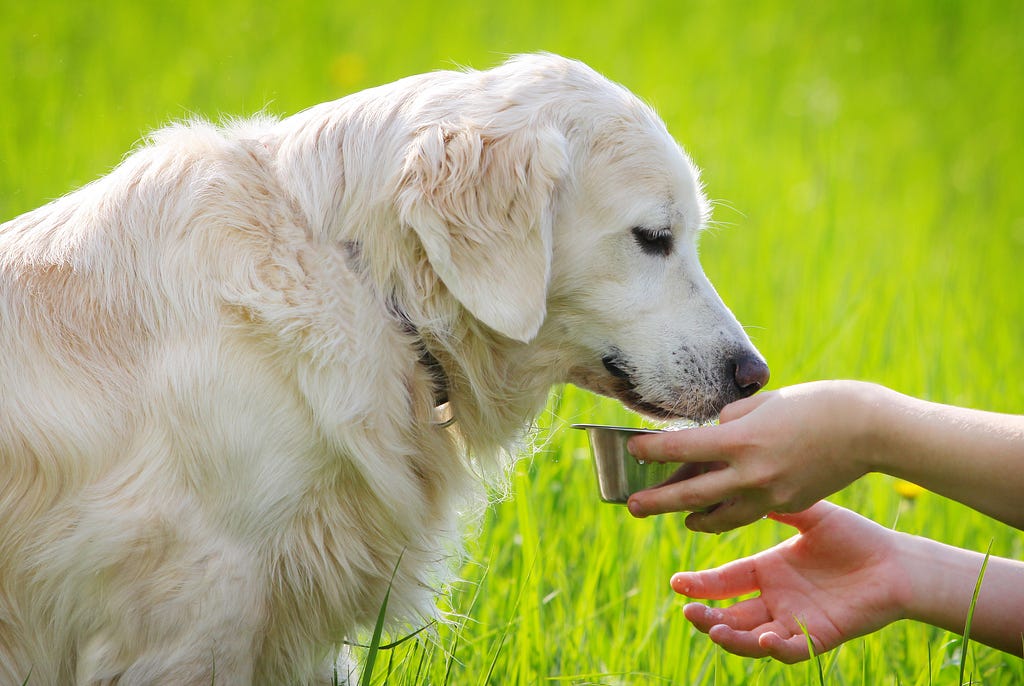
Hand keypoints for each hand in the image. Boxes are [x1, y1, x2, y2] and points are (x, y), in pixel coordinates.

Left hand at [626, 381, 881, 531]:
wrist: (868, 429)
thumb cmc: (816, 403)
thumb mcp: (763, 403)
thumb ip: (731, 421)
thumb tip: (710, 436)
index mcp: (740, 440)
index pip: (681, 449)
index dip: (652, 450)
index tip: (633, 449)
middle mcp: (750, 473)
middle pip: (690, 494)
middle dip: (657, 501)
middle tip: (632, 506)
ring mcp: (770, 495)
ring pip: (719, 516)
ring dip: (693, 518)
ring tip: (677, 517)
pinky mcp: (787, 505)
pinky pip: (747, 514)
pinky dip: (727, 514)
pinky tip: (717, 512)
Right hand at [674, 501, 908, 661]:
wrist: (897, 562)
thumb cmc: (856, 537)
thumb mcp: (810, 516)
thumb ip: (776, 506)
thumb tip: (740, 482)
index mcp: (768, 571)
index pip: (724, 582)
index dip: (699, 585)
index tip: (677, 583)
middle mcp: (776, 599)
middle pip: (730, 614)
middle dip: (706, 616)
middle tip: (688, 611)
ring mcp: (795, 620)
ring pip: (752, 638)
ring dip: (730, 638)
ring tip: (714, 629)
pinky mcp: (818, 637)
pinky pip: (791, 649)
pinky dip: (776, 649)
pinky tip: (765, 638)